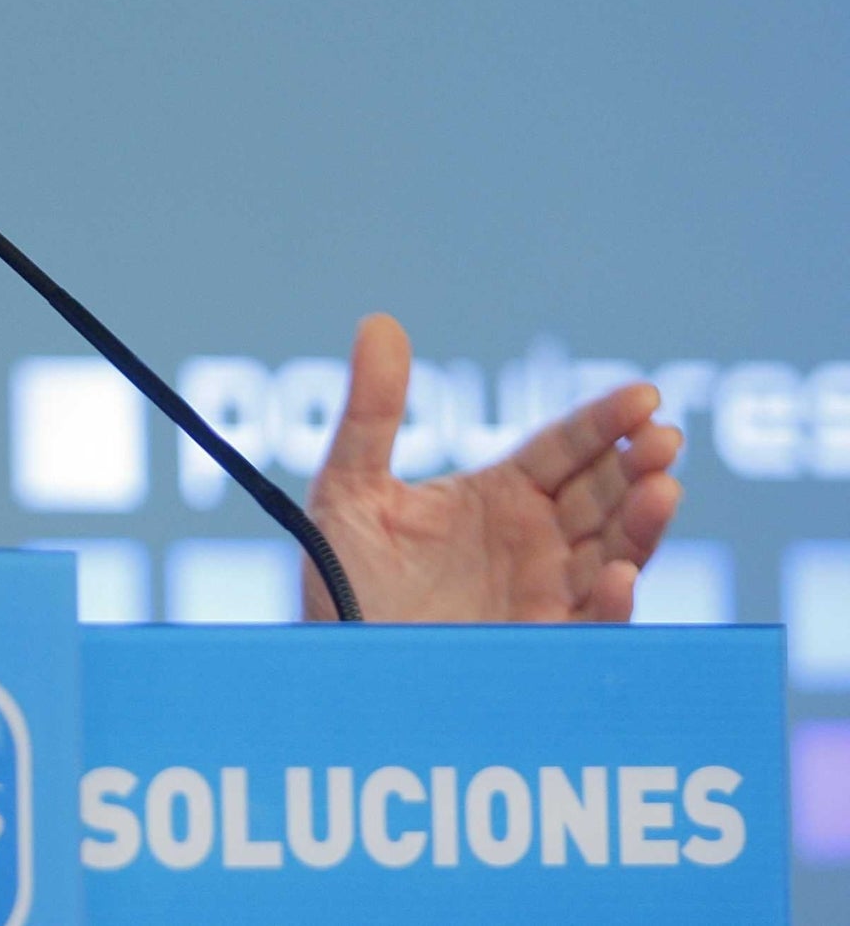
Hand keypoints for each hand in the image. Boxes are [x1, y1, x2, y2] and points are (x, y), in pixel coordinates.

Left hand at [301, 314, 682, 621]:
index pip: (567, 450)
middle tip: (662, 437)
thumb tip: (379, 322)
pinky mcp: (540, 651)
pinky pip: (588, 626)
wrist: (327, 667)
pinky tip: (617, 574)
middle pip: (603, 495)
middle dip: (637, 465)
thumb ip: (372, 412)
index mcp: (501, 498)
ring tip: (662, 488)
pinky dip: (609, 601)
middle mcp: (536, 544)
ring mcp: (545, 597)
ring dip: (641, 524)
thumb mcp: (350, 487)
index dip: (605, 422)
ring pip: (613, 553)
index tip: (644, 395)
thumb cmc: (340, 577)